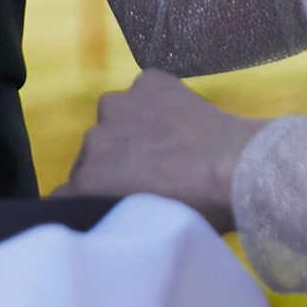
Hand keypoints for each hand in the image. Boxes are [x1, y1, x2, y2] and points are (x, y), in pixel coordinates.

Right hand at [67, 67, 252, 230]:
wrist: (237, 168)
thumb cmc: (195, 211)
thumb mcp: (142, 224)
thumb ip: (112, 211)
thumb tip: (110, 203)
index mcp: (87, 178)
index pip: (69, 193)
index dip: (93, 198)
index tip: (117, 202)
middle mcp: (93, 137)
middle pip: (95, 153)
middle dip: (115, 163)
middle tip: (151, 176)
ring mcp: (121, 103)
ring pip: (117, 119)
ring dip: (132, 130)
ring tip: (169, 145)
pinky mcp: (149, 81)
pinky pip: (145, 93)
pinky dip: (157, 104)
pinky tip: (182, 120)